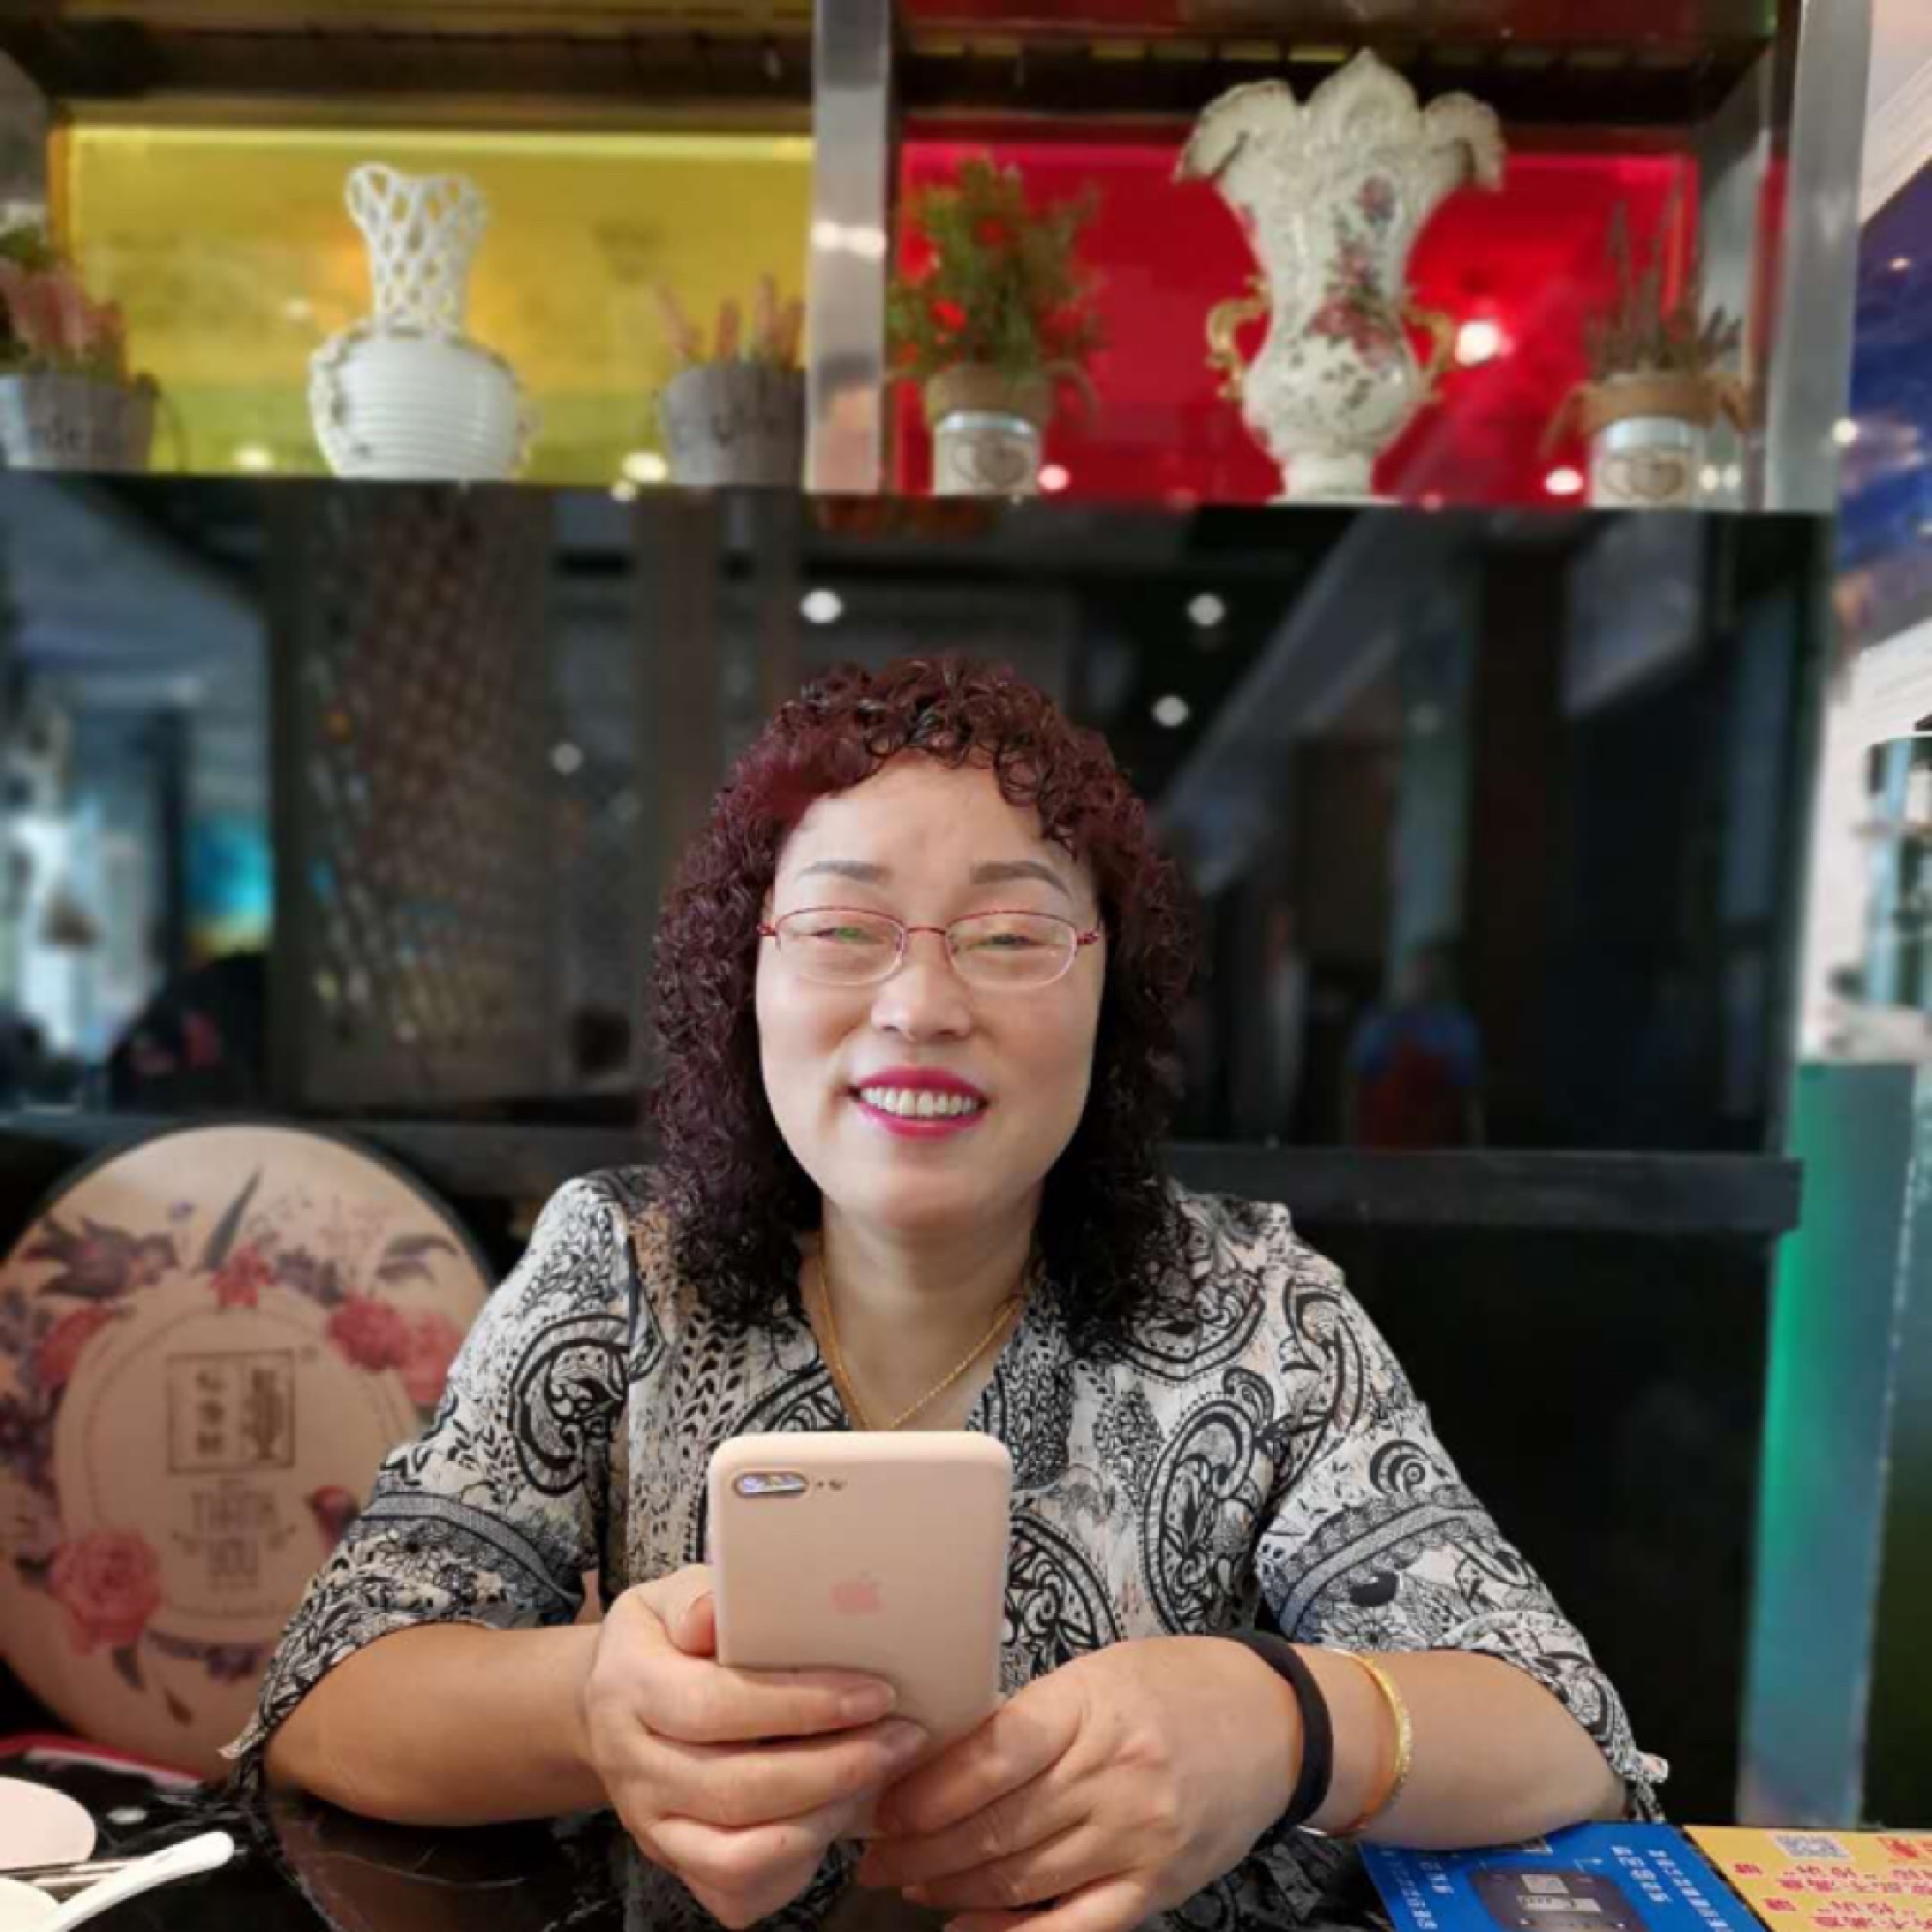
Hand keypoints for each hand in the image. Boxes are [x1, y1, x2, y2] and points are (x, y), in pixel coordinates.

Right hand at [580, 1565, 928, 1927]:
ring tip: (878, 1776)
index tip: (874, 1693)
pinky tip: (839, 1814)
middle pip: (737, 1788)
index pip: (717, 1705)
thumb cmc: (664, 1642)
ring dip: (823, 1819)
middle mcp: (632, 1767)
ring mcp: (651, 1826)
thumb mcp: (668, 1599)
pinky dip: (797, 1864)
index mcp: (630, 1688)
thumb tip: (716, 1612)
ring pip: (739, 1854)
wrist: (606, 1708)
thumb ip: (697, 1600)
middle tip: (901, 1738)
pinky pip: (736, 1890)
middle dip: (834, 1767)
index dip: (802, 1705)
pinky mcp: (673, 1863)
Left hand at [856, 1635, 1297, 1931]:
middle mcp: (1115, 1776)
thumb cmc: (1175, 1686)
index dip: (930, 1789)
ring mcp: (1138, 1837)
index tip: (884, 1804)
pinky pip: (1075, 1925)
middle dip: (923, 1847)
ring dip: (954, 1887)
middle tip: (876, 1855)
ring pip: (1023, 1877)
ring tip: (911, 1882)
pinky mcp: (1157, 1886)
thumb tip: (944, 1761)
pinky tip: (968, 1931)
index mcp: (1092, 1707)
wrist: (1275, 1724)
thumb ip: (1032, 1719)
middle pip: (998, 1825)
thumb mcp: (1099, 1675)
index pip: (994, 1754)